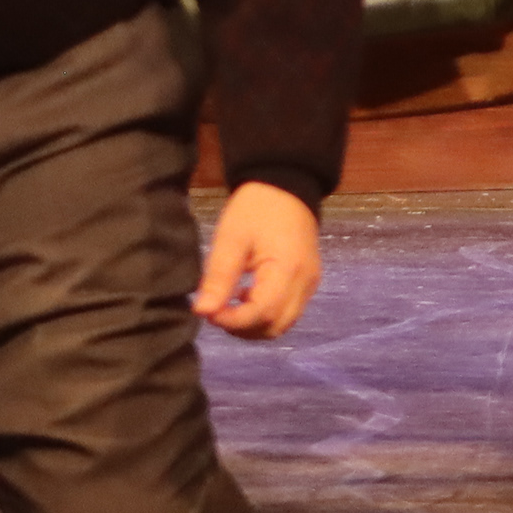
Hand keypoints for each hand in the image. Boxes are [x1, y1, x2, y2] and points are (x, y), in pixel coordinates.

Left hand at [194, 182, 320, 339]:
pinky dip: (265, 314)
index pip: (261, 314)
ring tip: (231, 305)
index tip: (208, 313)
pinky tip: (248, 295)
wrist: (287, 184)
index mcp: (288, 270)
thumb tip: (202, 312)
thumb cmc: (256, 209)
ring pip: (283, 324)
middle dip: (243, 328)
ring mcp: (310, 284)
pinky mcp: (308, 282)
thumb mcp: (231, 239)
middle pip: (275, 327)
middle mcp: (305, 283)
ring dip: (254, 324)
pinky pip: (288, 311)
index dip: (232, 321)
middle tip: (218, 311)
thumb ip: (219, 278)